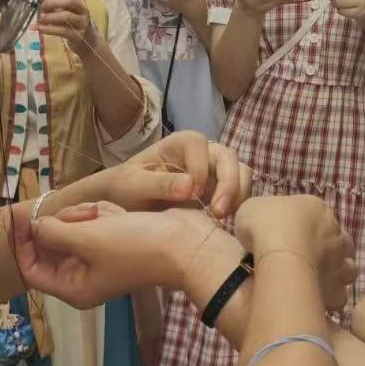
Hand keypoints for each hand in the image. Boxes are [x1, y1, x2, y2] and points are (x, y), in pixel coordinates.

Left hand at [14, 202, 218, 306]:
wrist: (185, 243)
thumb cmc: (135, 246)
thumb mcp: (87, 239)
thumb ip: (53, 233)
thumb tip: (36, 227)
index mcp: (74, 287)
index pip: (32, 270)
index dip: (23, 244)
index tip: (22, 217)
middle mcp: (84, 276)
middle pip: (55, 243)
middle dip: (69, 224)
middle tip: (87, 217)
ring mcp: (102, 258)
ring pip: (76, 227)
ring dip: (90, 216)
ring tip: (109, 217)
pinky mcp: (117, 241)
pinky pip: (97, 222)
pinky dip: (106, 215)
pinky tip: (122, 216)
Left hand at [36, 0, 98, 58]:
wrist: (89, 41)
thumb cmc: (74, 23)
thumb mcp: (68, 11)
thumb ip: (56, 5)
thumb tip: (38, 3)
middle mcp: (83, 8)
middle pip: (69, 0)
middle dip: (52, 2)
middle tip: (41, 9)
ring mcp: (83, 22)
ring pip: (67, 16)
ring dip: (50, 16)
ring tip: (40, 19)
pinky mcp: (79, 35)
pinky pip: (63, 31)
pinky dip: (50, 29)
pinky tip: (41, 28)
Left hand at [105, 131, 252, 218]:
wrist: (125, 205)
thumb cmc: (124, 189)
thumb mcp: (132, 186)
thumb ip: (158, 184)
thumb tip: (191, 187)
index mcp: (178, 144)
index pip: (199, 144)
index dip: (199, 167)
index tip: (191, 193)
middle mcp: (200, 153)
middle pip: (227, 156)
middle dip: (228, 183)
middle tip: (218, 212)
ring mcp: (213, 171)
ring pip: (240, 172)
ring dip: (237, 194)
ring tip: (221, 218)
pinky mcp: (220, 190)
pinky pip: (239, 192)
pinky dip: (237, 205)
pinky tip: (221, 222)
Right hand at [235, 195, 355, 312]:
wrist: (280, 257)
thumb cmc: (265, 227)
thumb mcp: (251, 209)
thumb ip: (262, 216)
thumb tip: (262, 226)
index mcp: (316, 209)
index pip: (317, 217)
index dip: (304, 229)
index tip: (288, 239)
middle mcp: (336, 233)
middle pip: (337, 242)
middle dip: (325, 251)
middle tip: (304, 260)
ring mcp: (341, 262)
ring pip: (347, 269)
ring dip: (334, 274)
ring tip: (314, 281)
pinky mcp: (338, 290)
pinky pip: (338, 296)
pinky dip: (329, 298)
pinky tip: (313, 299)